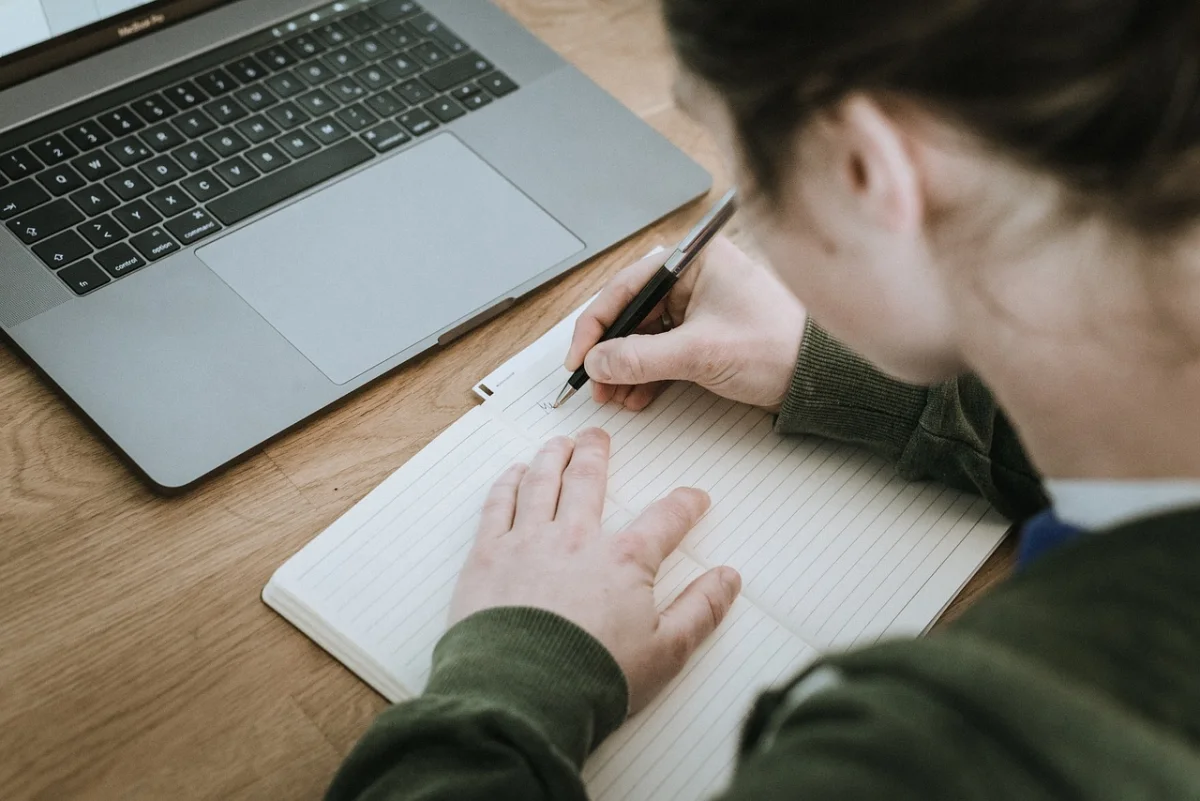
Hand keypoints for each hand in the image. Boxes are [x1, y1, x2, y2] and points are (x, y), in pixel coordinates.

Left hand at [449, 429, 741, 712]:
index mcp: (623, 560)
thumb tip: (728, 578)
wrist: (522, 693)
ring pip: (542, 482)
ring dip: (552, 457)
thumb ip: (700, 609)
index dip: (685, 505)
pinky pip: (498, 504)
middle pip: (588, 481)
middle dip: (596, 454)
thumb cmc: (591, 677)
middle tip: (597, 437)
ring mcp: (528, 541)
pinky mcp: (488, 556)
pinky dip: (507, 483)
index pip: (664, 519)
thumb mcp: (666, 651)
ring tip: (557, 443)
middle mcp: (576, 538)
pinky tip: (514, 473)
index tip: (694, 498)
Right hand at [566, 235, 807, 411]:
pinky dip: (647, 374)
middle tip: (594, 382)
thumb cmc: (777, 346)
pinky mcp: (705, 333)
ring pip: (644, 335)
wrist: (819, 376)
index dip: (595, 325)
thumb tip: (598, 362)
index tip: (580, 358)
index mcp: (693, 261)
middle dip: (610, 352)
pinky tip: (636, 395)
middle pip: (631, 312)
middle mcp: (693, 278)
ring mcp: (699, 306)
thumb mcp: (699, 353)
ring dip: (625, 367)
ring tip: (614, 395)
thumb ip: (641, 358)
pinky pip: (663, 350)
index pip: (625, 287)